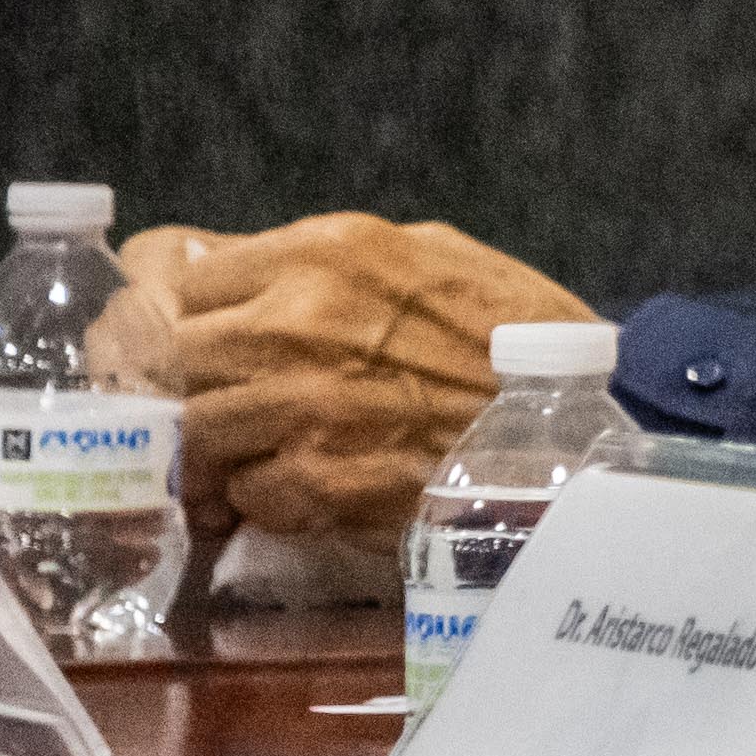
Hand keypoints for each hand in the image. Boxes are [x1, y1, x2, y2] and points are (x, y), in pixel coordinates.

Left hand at [109, 215, 597, 544]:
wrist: (584, 437)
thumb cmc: (521, 342)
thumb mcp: (433, 257)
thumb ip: (326, 263)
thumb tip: (226, 272)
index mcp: (325, 255)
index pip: (179, 276)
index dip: (189, 311)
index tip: (202, 336)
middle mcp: (297, 324)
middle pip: (170, 357)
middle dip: (192, 385)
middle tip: (226, 404)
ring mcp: (300, 410)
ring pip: (193, 433)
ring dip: (221, 450)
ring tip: (264, 455)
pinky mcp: (314, 486)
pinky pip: (245, 495)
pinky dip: (268, 500)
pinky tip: (312, 490)